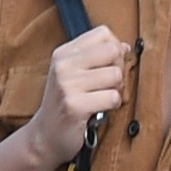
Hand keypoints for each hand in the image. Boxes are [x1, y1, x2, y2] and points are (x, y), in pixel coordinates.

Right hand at [29, 26, 127, 170]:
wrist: (44, 137)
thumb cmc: (64, 105)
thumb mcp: (72, 75)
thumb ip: (96, 58)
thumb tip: (125, 47)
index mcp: (63, 53)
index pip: (103, 33)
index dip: (115, 48)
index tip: (109, 65)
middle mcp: (63, 65)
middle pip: (112, 50)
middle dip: (119, 67)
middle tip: (108, 84)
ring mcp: (67, 85)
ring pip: (115, 75)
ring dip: (116, 89)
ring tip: (103, 97)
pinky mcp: (75, 106)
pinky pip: (113, 97)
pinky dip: (113, 105)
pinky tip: (101, 110)